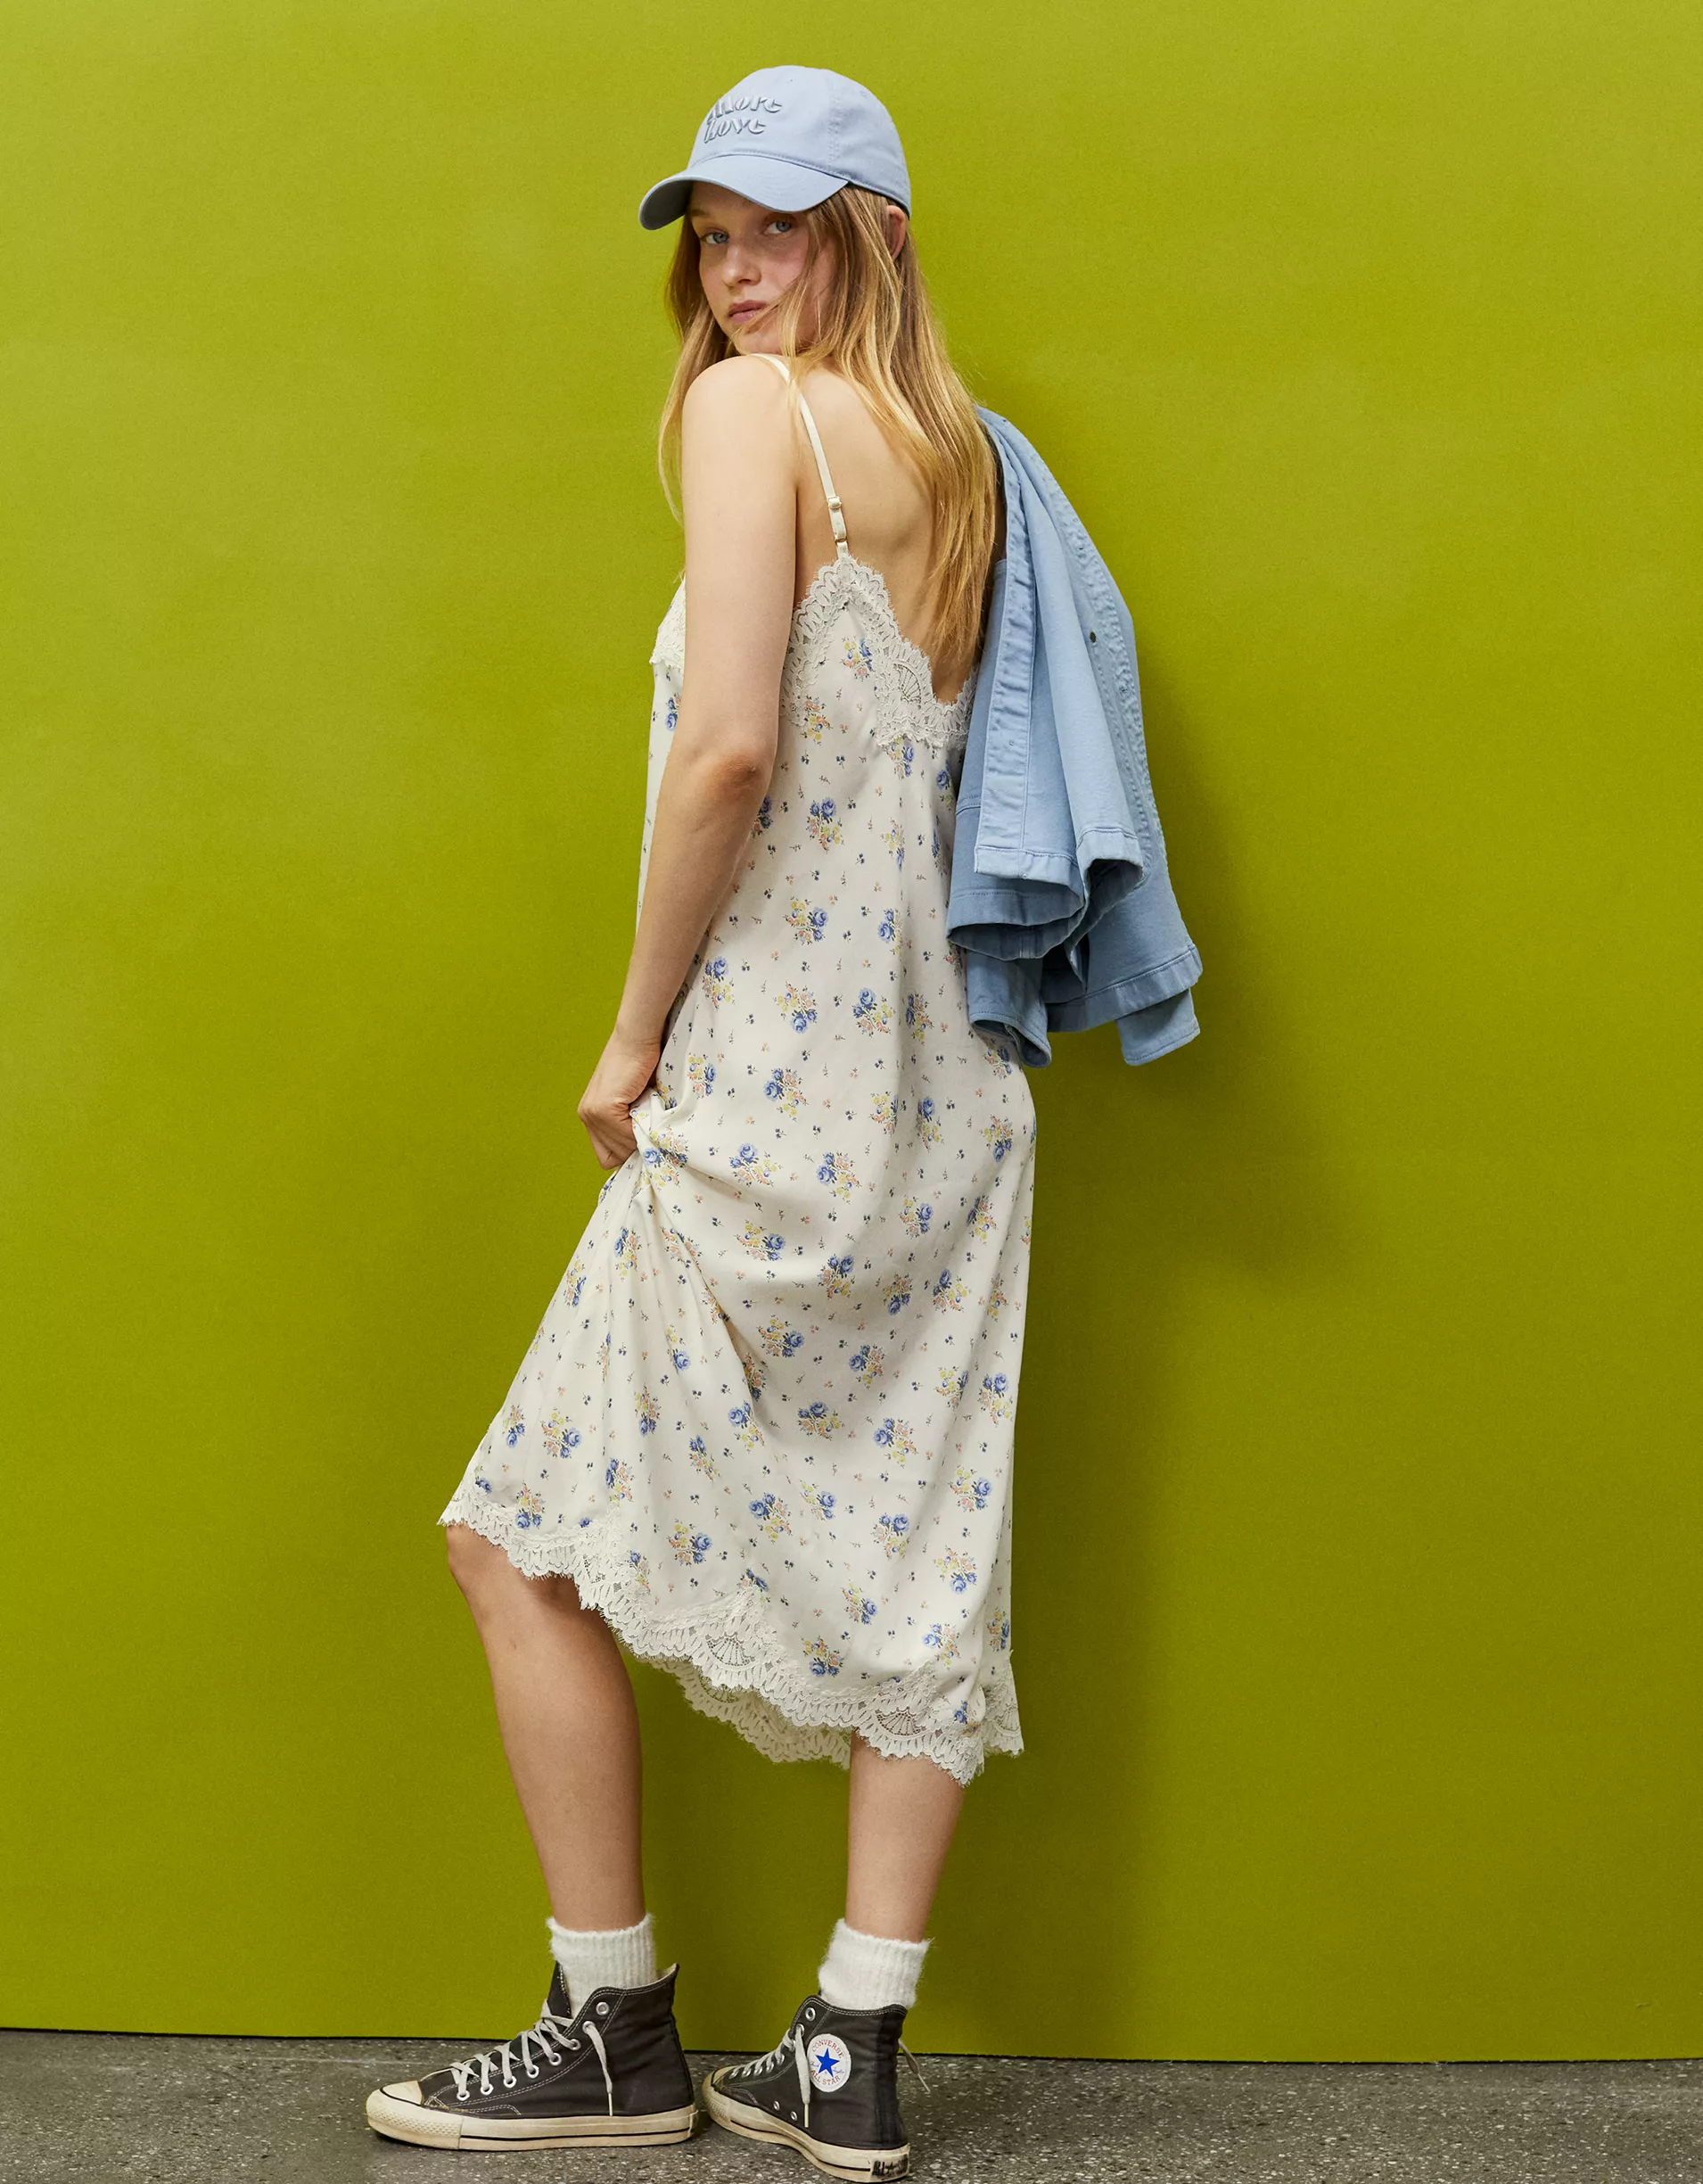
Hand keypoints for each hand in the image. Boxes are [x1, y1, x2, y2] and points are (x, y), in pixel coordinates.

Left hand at [578, 1024, 663, 1170]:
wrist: (639, 1037)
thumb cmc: (643, 1063)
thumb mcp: (634, 1100)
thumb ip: (631, 1123)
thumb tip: (645, 1151)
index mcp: (590, 1115)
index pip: (607, 1156)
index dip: (628, 1152)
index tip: (646, 1138)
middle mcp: (586, 1116)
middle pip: (616, 1156)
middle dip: (637, 1144)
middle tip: (651, 1121)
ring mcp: (592, 1113)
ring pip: (623, 1148)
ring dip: (642, 1135)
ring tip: (651, 1111)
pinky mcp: (603, 1108)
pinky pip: (628, 1136)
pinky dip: (643, 1128)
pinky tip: (649, 1107)